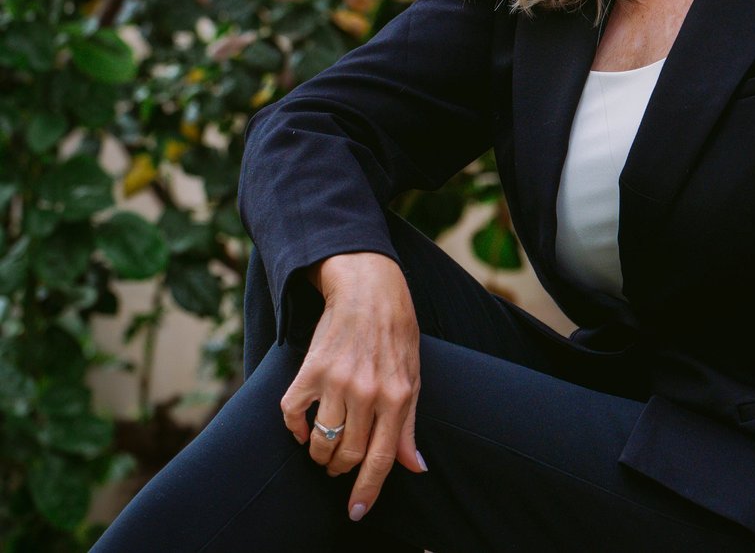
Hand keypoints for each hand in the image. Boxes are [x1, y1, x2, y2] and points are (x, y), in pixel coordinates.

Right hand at [280, 252, 427, 520]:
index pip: (382, 458)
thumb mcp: (413, 375)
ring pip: (321, 442)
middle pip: (347, 455)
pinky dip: (295, 430)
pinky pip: (292, 415)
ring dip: (321, 453)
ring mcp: (337, 381)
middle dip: (341, 469)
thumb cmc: (396, 330)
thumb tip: (416, 467)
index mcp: (397, 395)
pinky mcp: (311, 370)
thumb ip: (409, 425)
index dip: (368, 490)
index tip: (357, 512)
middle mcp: (368, 392)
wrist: (368, 287)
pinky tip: (304, 428)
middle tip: (340, 465)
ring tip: (325, 447)